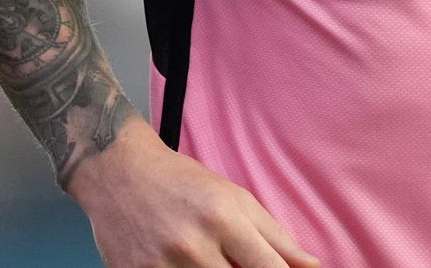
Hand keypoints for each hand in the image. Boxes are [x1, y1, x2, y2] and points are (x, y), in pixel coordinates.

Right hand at [68, 123, 318, 267]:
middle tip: (235, 262)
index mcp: (225, 219)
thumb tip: (312, 267)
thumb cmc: (184, 183)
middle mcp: (193, 245)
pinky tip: (184, 266)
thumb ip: (276, 236)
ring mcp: (160, 265)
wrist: (118, 172)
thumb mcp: (235, 198)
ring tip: (209, 260)